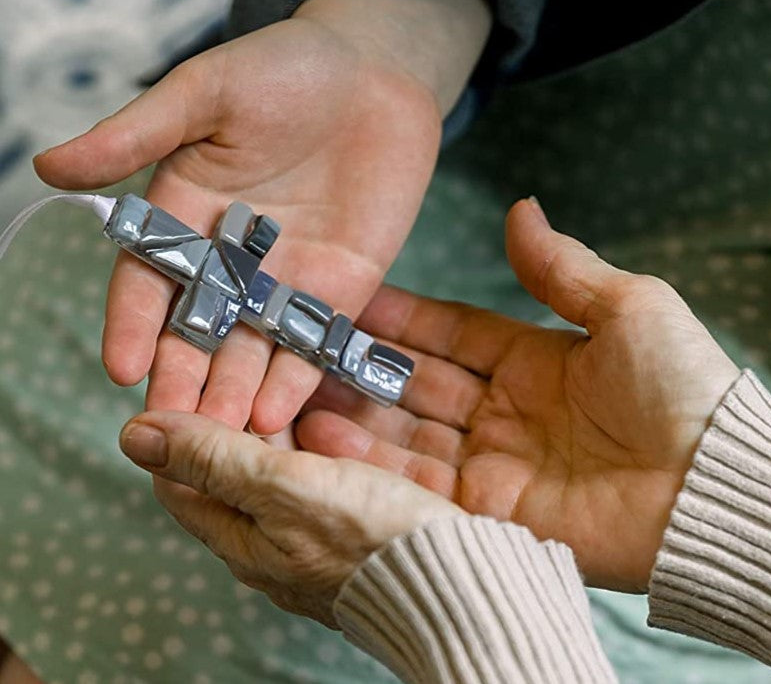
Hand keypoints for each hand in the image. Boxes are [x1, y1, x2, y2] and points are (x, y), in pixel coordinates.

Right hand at [34, 0, 489, 433]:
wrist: (377, 72)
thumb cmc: (286, 67)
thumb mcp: (205, 92)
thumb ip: (136, 133)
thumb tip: (49, 165)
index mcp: (187, 213)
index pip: (150, 280)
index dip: (133, 322)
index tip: (121, 368)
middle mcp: (233, 258)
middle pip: (199, 329)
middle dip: (185, 376)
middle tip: (174, 430)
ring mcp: (289, 279)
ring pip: (254, 348)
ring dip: (236, 394)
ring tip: (223, 443)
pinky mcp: (342, 288)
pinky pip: (314, 341)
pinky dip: (296, 378)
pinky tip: (277, 417)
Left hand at [118, 411, 462, 626]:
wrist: (457, 578)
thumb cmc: (370, 537)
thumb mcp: (285, 487)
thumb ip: (214, 459)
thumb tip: (134, 435)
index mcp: (240, 540)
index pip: (181, 479)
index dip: (181, 427)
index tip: (198, 380)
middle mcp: (268, 546)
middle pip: (231, 474)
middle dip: (234, 421)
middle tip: (249, 370)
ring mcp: (309, 541)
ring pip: (277, 474)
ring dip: (279, 429)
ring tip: (290, 384)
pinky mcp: (348, 533)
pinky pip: (317, 480)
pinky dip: (316, 446)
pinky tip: (333, 420)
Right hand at [296, 198, 739, 590]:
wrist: (710, 488)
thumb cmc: (680, 389)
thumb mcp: (625, 306)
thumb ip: (559, 266)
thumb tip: (522, 208)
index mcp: (532, 360)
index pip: (449, 332)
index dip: (402, 316)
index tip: (352, 299)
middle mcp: (503, 412)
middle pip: (417, 383)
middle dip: (361, 366)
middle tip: (305, 348)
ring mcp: (491, 464)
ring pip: (405, 432)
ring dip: (352, 414)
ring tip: (295, 394)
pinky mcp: (486, 514)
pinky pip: (416, 484)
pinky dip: (370, 463)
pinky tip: (322, 437)